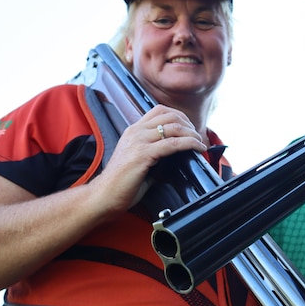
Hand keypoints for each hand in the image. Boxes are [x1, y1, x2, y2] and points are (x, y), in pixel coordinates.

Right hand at [90, 104, 206, 215]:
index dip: (179, 115)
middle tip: (197, 135)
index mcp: (133, 130)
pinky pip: (172, 143)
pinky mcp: (143, 154)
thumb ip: (156, 154)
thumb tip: (176, 158)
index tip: (189, 127)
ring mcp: (139, 141)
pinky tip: (197, 148)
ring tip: (200, 142)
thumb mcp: (140, 161)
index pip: (159, 110)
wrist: (104, 195)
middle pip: (169, 115)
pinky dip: (189, 144)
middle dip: (188, 123)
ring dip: (192, 133)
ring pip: (173, 127)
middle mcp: (136, 132)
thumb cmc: (121, 182)